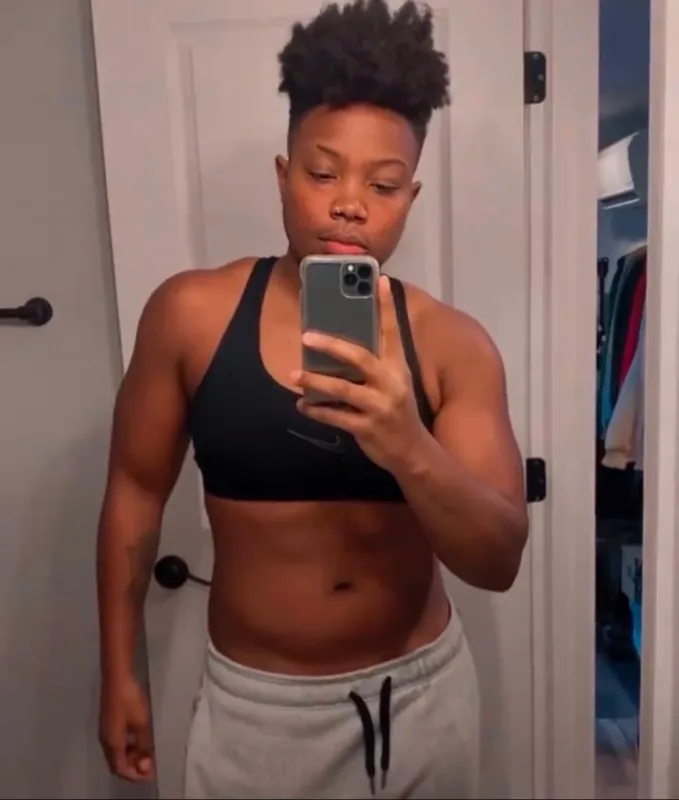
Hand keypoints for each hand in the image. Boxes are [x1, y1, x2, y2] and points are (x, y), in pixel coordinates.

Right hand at [99, 675, 154, 781]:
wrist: (116, 677)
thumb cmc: (129, 700)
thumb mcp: (141, 723)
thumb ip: (143, 745)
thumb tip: (145, 765)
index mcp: (112, 744)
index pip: (121, 769)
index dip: (135, 776)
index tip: (151, 775)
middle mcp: (105, 741)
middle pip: (117, 764)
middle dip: (133, 768)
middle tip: (150, 766)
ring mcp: (106, 732)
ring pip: (117, 754)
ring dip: (131, 758)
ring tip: (147, 755)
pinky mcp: (108, 723)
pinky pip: (117, 744)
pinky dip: (128, 747)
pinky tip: (139, 741)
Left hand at [294, 275, 427, 470]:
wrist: (412, 451)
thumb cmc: (397, 409)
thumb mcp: (395, 382)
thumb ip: (375, 362)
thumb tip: (340, 342)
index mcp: (398, 367)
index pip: (393, 331)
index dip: (387, 306)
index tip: (380, 280)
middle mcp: (392, 383)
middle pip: (360, 358)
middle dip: (332, 345)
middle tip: (307, 336)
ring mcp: (380, 406)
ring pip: (343, 389)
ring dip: (315, 381)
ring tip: (295, 374)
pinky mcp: (368, 428)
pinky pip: (336, 416)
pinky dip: (317, 410)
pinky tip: (302, 405)